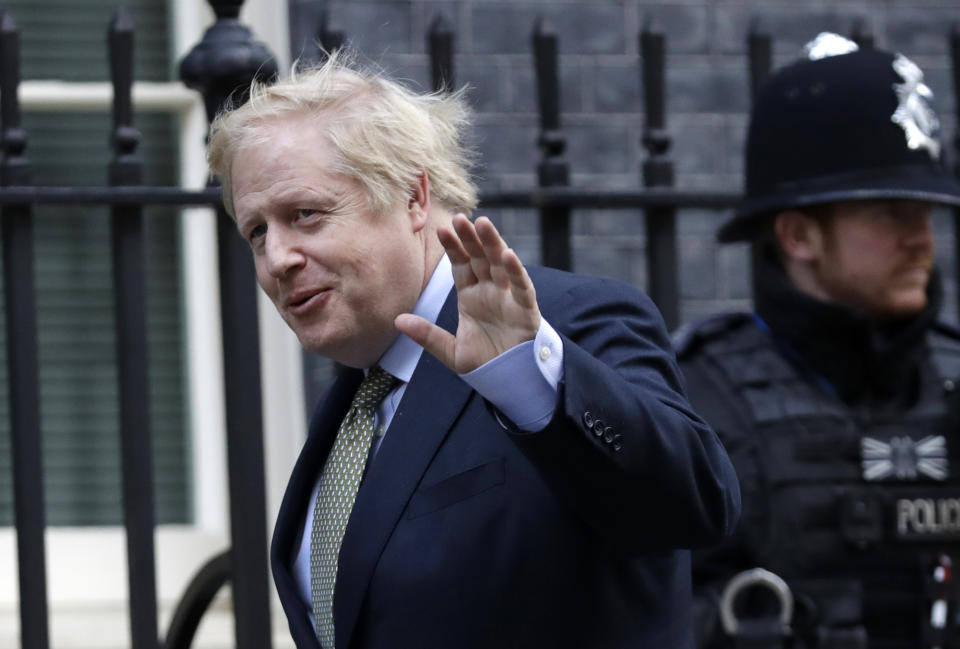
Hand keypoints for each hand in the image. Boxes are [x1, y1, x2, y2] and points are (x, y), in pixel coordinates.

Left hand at [395, 214, 540, 373]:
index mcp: (471, 296)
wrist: (511, 380)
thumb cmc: (484, 362)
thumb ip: (427, 336)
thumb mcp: (450, 351)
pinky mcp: (526, 309)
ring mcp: (508, 297)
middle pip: (480, 258)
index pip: (460, 265)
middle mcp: (490, 290)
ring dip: (493, 243)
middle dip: (470, 238)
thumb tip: (398, 321)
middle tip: (459, 217)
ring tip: (483, 223)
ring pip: (501, 264)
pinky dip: (516, 271)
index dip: (452, 247)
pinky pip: (521, 286)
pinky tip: (508, 254)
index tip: (441, 229)